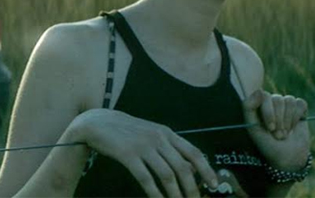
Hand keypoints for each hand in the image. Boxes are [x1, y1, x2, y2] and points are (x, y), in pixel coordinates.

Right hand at [73, 109, 217, 196]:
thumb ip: (172, 150)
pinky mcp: (128, 155)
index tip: (215, 185)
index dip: (206, 170)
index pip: (193, 153)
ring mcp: (144, 146)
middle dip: (192, 188)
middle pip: (182, 167)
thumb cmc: (129, 132)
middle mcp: (159, 138)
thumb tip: (192, 168)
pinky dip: (155, 194)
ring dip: (175, 195)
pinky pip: (146, 178)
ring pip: (167, 175)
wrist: (99, 123)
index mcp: (168, 133)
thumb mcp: (154, 135)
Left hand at [242, 90, 310, 171]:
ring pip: (289, 100)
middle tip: (278, 135)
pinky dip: (297, 117)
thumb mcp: (253, 128)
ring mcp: (286, 105)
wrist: (287, 158)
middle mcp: (272, 103)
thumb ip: (249, 107)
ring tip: (285, 133)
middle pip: (277, 99)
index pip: (264, 95)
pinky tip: (294, 127)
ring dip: (288, 121)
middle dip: (279, 120)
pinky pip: (300, 103)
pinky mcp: (300, 108)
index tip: (270, 128)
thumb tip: (260, 90)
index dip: (269, 112)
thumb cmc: (267, 145)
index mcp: (258, 105)